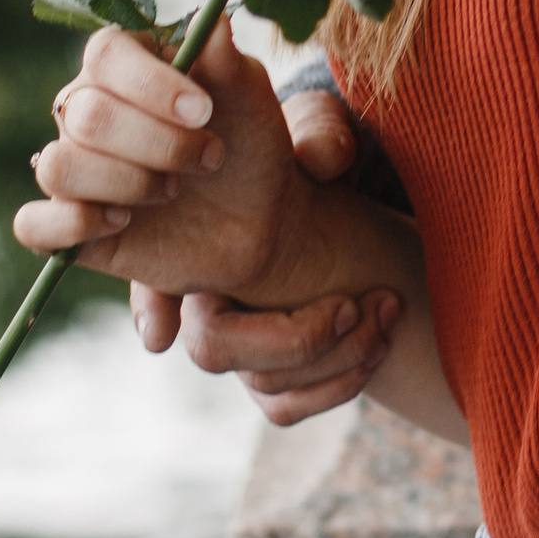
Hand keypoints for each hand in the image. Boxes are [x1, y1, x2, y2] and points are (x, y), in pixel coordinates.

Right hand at [12, 21, 377, 310]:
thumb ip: (227, 61)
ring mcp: (74, 166)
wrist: (257, 218)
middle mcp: (85, 110)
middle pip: (87, 116)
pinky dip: (73, 225)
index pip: (105, 54)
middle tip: (210, 158)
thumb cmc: (248, 145)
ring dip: (127, 184)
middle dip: (160, 145)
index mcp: (124, 66)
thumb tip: (214, 18)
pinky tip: (122, 223)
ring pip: (59, 167)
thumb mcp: (250, 100)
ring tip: (173, 190)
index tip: (204, 112)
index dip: (150, 84)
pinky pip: (33, 224)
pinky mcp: (67, 223)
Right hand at [124, 81, 400, 407]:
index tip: (161, 335)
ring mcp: (240, 344)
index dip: (155, 306)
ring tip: (385, 309)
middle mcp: (207, 300)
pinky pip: (287, 410)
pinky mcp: (273, 378)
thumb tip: (322, 160)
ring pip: (264, 386)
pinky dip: (340, 385)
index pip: (154, 277)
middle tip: (351, 305)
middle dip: (290, 336)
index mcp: (198, 238)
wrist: (354, 206)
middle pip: (212, 349)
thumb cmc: (316, 155)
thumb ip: (318, 132)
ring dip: (334, 356)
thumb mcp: (320, 127)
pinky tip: (380, 343)